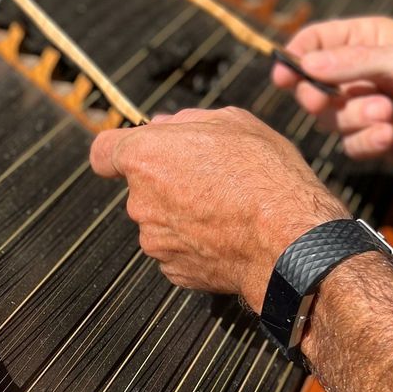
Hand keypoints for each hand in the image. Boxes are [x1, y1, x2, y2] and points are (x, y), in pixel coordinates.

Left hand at [89, 107, 346, 308]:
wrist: (289, 241)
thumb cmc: (265, 178)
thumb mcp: (235, 122)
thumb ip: (188, 120)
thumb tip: (166, 124)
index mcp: (144, 156)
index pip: (103, 152)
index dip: (119, 150)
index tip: (137, 154)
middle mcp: (140, 201)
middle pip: (140, 186)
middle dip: (166, 180)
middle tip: (210, 176)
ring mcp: (154, 240)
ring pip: (159, 220)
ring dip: (181, 213)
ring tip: (226, 207)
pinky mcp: (173, 271)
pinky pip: (176, 249)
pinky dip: (194, 243)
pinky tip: (226, 234)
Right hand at [273, 17, 392, 179]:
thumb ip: (354, 63)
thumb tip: (306, 63)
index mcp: (369, 40)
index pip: (317, 41)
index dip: (296, 57)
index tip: (284, 74)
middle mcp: (364, 73)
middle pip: (313, 86)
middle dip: (321, 97)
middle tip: (331, 102)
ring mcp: (370, 106)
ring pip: (331, 120)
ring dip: (355, 121)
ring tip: (387, 116)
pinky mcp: (380, 138)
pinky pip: (351, 146)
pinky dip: (368, 143)